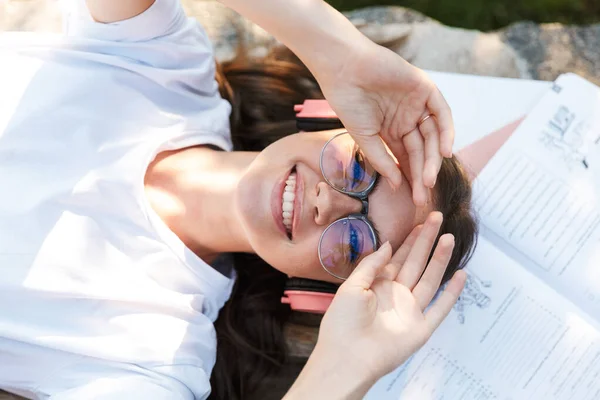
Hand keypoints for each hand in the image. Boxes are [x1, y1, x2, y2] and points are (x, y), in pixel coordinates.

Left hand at [315, 212, 465, 379]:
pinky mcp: (421, 328)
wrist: (347, 357)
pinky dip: (451, 293)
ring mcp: (410, 311)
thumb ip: (372, 264)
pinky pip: (440, 308)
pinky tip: (461, 275)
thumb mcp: (352, 286)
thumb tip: (388, 244)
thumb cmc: (342, 322)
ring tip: (449, 238)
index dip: (410, 240)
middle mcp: (396, 295)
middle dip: (427, 241)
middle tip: (438, 218)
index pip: (398, 257)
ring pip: (430, 279)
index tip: (421, 223)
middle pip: (416, 263)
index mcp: (378, 285)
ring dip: (440, 259)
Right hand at [317, 42, 454, 205]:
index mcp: (391, 131)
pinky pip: (441, 113)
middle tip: (422, 194)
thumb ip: (381, 159)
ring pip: (432, 136)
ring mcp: (417, 105)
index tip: (414, 198)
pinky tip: (444, 152)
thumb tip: (395, 184)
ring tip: (429, 180)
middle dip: (423, 173)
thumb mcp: (363, 136)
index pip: (406, 158)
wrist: (345, 69)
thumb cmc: (348, 101)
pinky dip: (446, 131)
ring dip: (432, 159)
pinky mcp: (425, 89)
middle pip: (421, 151)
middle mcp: (406, 119)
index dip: (411, 177)